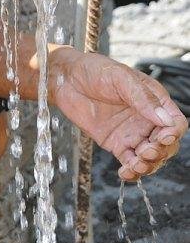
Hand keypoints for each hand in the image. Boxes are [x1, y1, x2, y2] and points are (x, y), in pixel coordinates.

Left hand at [49, 48, 187, 181]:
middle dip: (161, 152)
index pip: (175, 123)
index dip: (173, 133)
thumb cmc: (95, 71)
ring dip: (148, 165)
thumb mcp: (121, 79)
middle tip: (146, 151)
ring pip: (150, 157)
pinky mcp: (116, 143)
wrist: (67, 79)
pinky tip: (125, 172)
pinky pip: (129, 161)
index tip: (163, 137)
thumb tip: (165, 119)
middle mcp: (146, 119)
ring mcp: (132, 133)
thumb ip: (143, 98)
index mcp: (155, 101)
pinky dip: (131, 171)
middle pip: (166, 144)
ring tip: (136, 164)